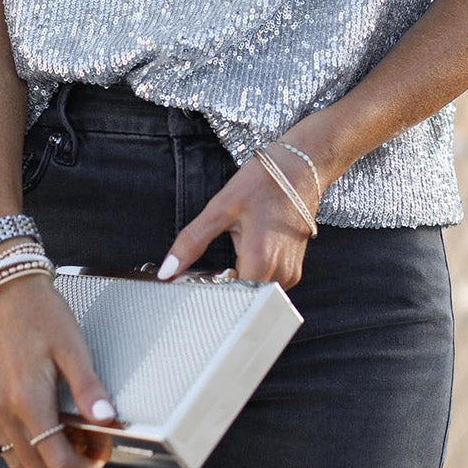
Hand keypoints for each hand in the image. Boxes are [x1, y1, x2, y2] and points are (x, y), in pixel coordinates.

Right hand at [0, 273, 118, 467]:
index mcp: (27, 401)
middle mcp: (0, 411)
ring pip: (12, 460)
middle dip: (65, 463)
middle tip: (86, 439)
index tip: (99, 454)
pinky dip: (17, 443)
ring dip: (40, 456)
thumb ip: (89, 389)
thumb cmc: (41, 313)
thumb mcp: (73, 348)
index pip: (56, 463)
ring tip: (62, 429)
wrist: (3, 288)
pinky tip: (34, 419)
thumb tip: (107, 421)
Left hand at [157, 119, 334, 289]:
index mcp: (260, 261)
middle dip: (222, 286)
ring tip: (233, 248)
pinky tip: (247, 249)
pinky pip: (267, 283)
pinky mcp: (294, 269)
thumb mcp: (220, 208)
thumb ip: (192, 242)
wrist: (302, 167)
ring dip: (239, 279)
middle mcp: (279, 274)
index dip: (208, 293)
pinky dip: (253, 272)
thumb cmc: (262, 182)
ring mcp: (290, 274)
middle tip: (207, 266)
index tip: (194, 281)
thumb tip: (166, 271)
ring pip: (255, 291)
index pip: (229, 300)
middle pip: (242, 298)